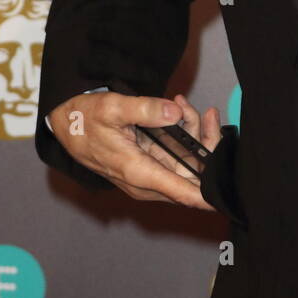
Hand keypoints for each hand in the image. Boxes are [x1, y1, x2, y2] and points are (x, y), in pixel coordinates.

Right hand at [47, 90, 222, 208]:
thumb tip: (175, 112)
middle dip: (206, 144)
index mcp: (138, 172)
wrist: (67, 125)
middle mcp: (147, 181)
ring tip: (184, 103)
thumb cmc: (86, 120)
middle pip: (193, 176)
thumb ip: (145, 110)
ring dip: (194, 134)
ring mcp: (150, 175)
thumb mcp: (112, 108)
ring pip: (188, 164)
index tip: (230, 187)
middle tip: (207, 114)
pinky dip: (184, 134)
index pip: (183, 192)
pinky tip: (180, 110)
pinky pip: (177, 156)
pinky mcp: (150, 167)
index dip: (210, 194)